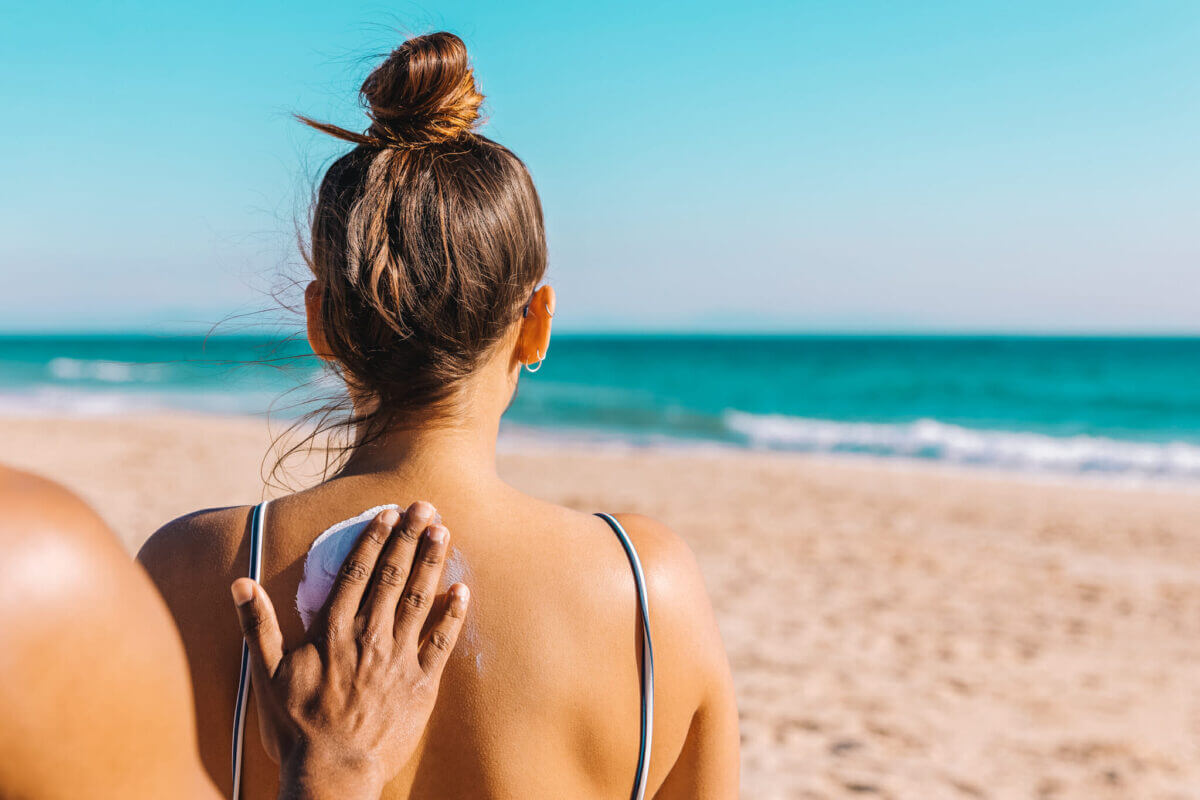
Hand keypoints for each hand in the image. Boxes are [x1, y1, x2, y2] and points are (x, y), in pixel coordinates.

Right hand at [230, 502, 468, 799]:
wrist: (332, 772)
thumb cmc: (296, 725)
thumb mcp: (265, 675)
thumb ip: (257, 626)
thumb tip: (240, 584)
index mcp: (333, 630)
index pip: (356, 572)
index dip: (374, 539)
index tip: (388, 513)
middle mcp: (369, 636)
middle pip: (393, 576)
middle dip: (409, 537)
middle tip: (425, 505)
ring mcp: (398, 659)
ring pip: (420, 599)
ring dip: (433, 563)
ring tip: (443, 532)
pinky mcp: (421, 683)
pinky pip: (442, 642)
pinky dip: (453, 615)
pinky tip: (463, 590)